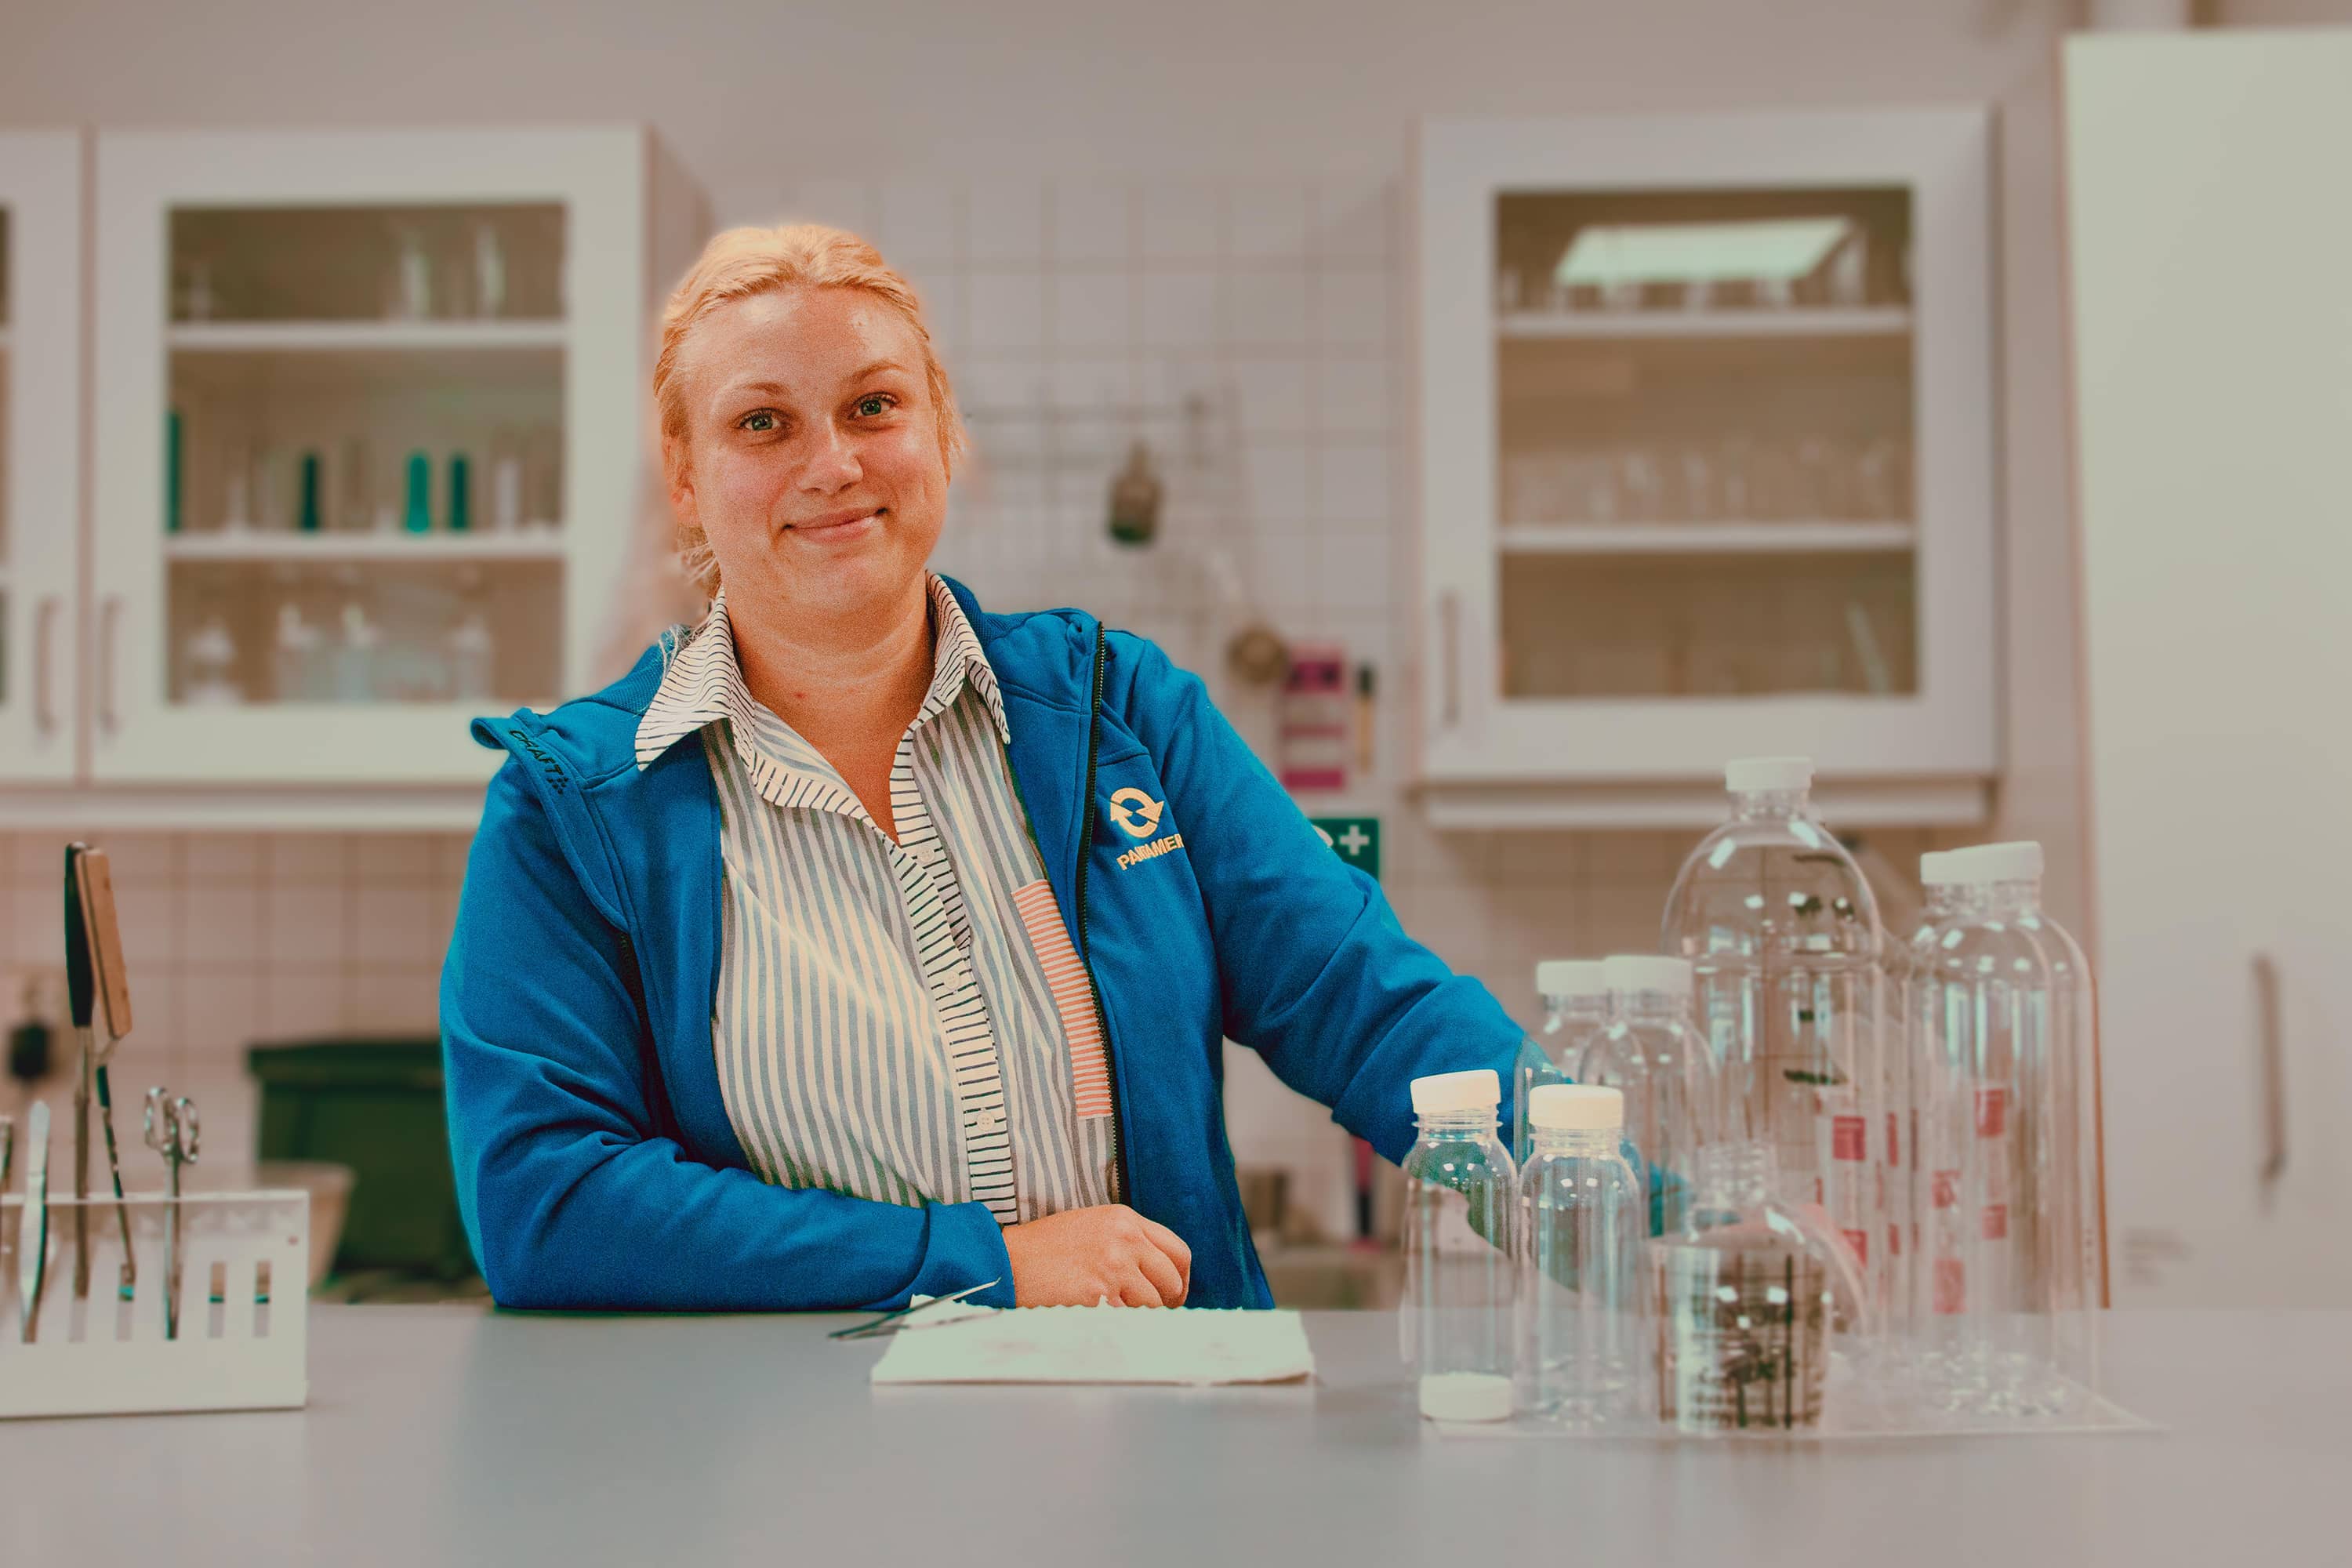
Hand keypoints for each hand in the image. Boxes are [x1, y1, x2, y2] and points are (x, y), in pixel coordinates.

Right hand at [1001, 1204, 1191, 1306]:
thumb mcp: (1092, 1224)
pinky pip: (1127, 1318)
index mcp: (1125, 1219)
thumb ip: (1127, 1239)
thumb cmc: (1045, 1247)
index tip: (1173, 1293)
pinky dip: (1118, 1323)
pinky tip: (1098, 1316)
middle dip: (1166, 1301)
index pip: (1177, 1250)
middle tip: (1152, 1312)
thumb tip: (1157, 1271)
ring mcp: (1114, 1266)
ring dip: (1139, 1315)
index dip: (1180, 1278)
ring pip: (1152, 1304)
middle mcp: (1125, 1239)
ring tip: (1115, 1311)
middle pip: (1171, 1279)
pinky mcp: (1099, 1294)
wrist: (1008, 1260)